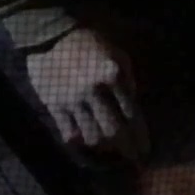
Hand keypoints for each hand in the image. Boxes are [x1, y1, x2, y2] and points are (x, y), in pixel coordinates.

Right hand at [28, 27, 148, 161]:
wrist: (50, 35)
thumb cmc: (89, 43)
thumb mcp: (117, 54)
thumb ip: (128, 80)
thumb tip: (133, 104)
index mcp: (113, 76)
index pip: (132, 114)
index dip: (140, 136)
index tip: (145, 151)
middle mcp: (95, 91)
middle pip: (114, 130)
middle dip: (126, 148)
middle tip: (132, 159)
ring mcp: (72, 99)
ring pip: (91, 136)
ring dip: (102, 145)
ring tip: (107, 148)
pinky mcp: (53, 104)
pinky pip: (67, 132)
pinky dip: (77, 139)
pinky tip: (82, 139)